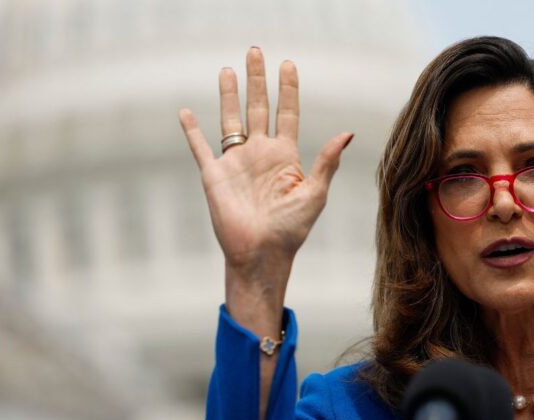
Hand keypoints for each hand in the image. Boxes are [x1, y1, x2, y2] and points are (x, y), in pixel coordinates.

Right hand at [178, 47, 352, 274]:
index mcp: (286, 156)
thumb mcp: (315, 193)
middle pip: (258, 107)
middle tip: (255, 52)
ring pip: (231, 120)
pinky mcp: (214, 175)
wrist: (262, 254)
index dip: (288, 89)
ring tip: (227, 70)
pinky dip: (191, 130)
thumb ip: (327, 161)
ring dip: (228, 95)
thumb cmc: (292, 229)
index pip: (287, 113)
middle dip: (257, 80)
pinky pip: (200, 148)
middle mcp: (260, 153)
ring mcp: (237, 162)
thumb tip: (348, 132)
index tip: (288, 64)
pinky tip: (185, 112)